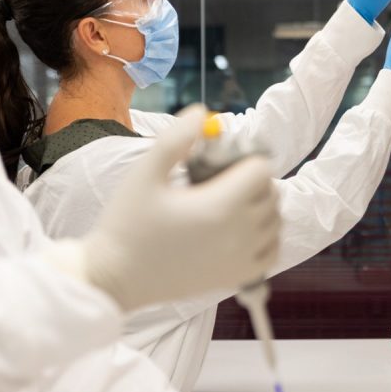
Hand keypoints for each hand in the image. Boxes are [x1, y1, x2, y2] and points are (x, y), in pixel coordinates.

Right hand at [78, 104, 280, 310]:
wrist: (115, 278)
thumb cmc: (126, 224)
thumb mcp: (144, 173)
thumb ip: (175, 139)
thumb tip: (202, 113)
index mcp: (220, 206)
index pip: (261, 169)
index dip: (243, 158)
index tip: (220, 162)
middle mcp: (240, 235)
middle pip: (271, 192)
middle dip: (252, 179)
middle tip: (219, 180)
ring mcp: (241, 259)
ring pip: (275, 221)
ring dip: (260, 206)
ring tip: (228, 202)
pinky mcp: (236, 277)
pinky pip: (272, 251)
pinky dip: (265, 236)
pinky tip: (240, 229)